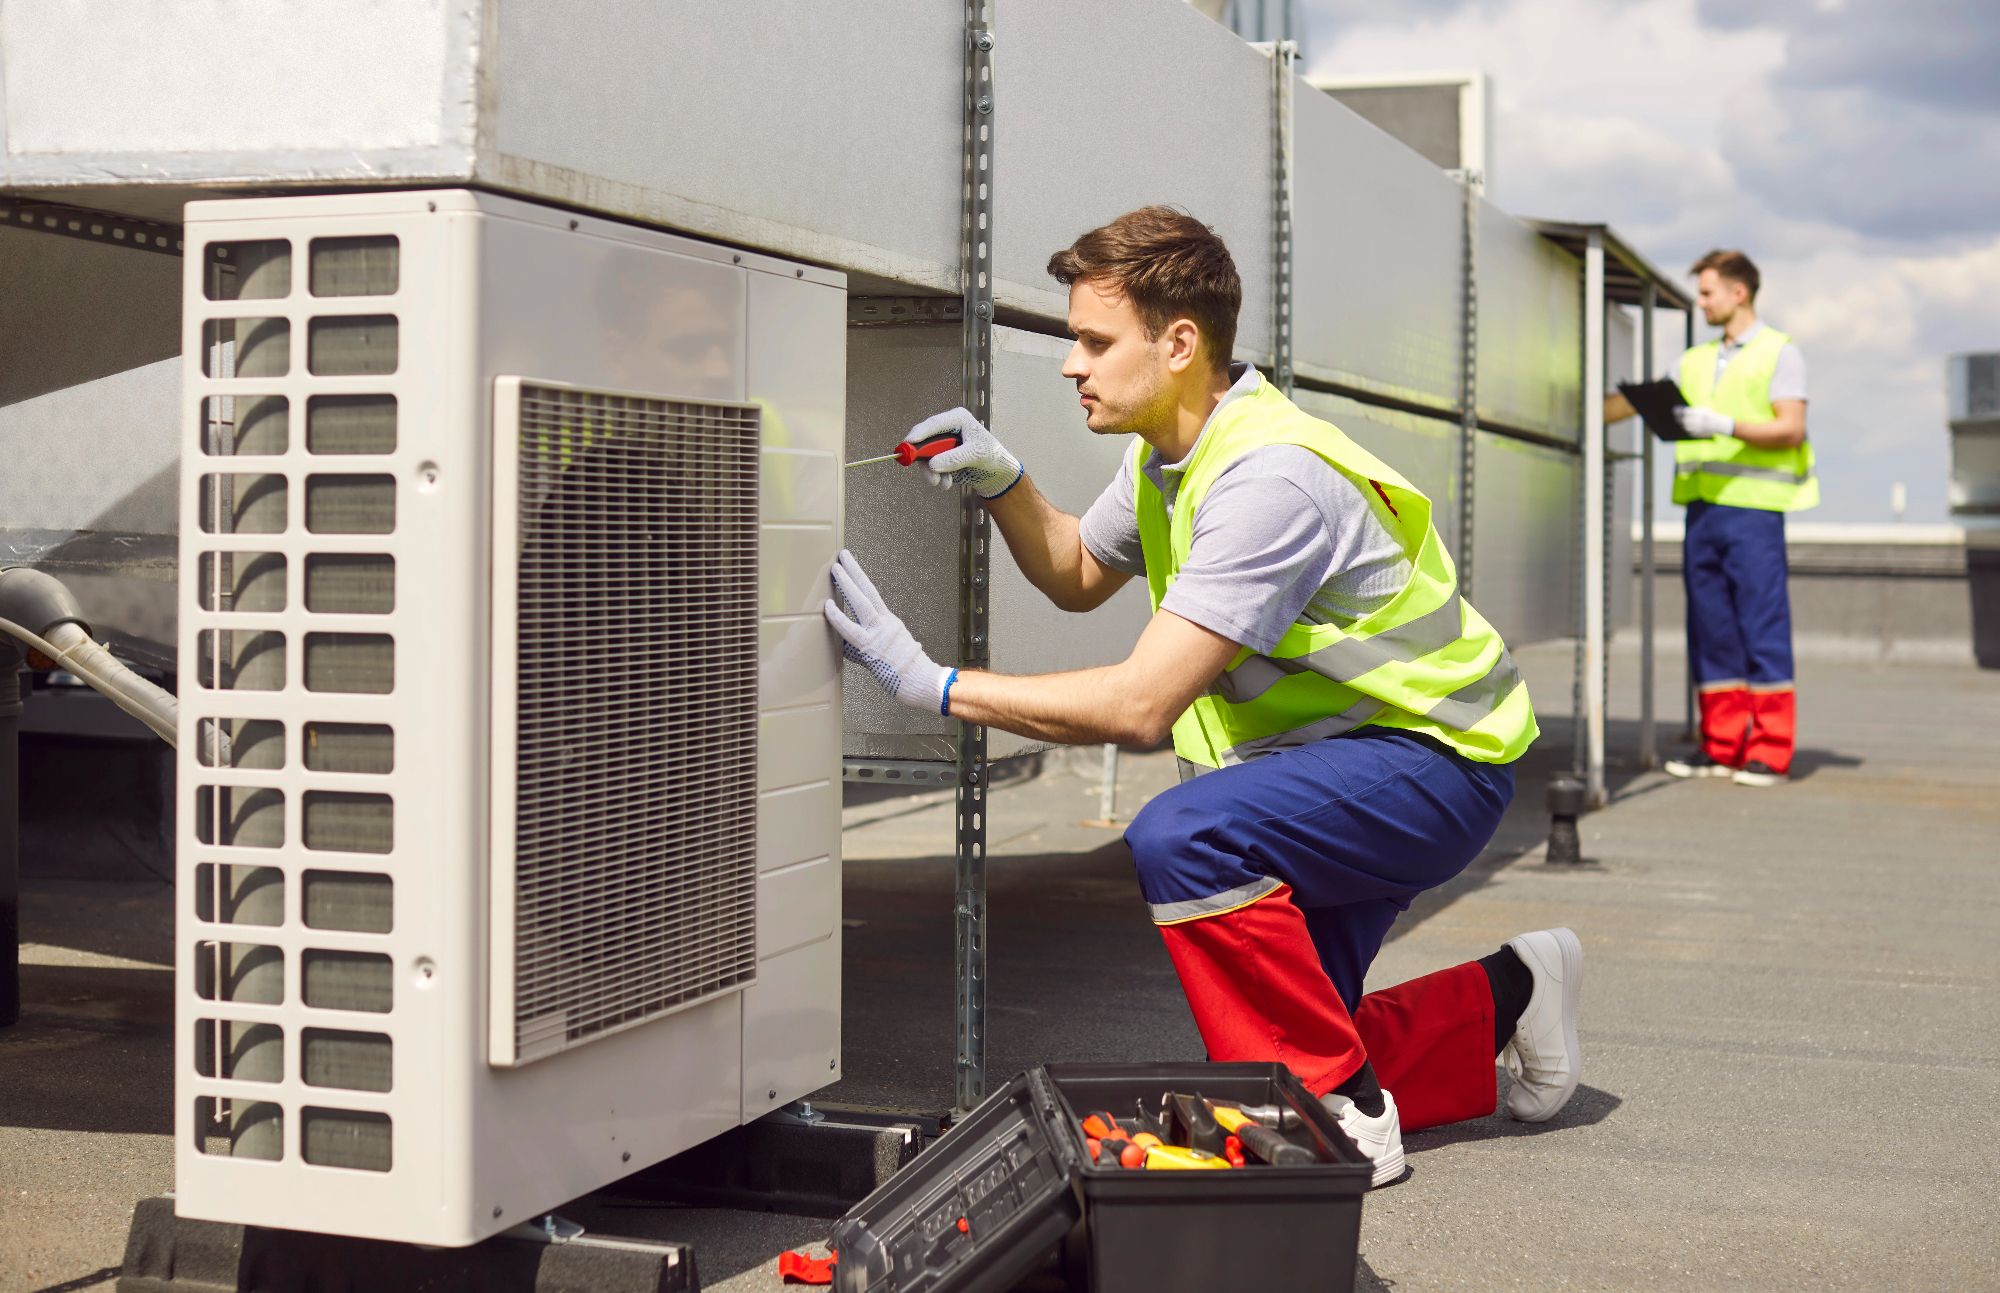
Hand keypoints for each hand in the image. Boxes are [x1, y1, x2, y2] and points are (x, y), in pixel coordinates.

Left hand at [823, 550, 953, 714]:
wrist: (922, 681)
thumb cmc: (909, 671)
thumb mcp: (891, 650)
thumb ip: (868, 644)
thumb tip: (848, 645)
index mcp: (890, 622)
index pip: (872, 594)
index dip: (861, 578)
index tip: (851, 565)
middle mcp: (884, 623)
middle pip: (868, 590)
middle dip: (854, 571)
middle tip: (843, 555)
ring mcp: (878, 633)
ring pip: (861, 603)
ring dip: (847, 584)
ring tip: (836, 569)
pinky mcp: (870, 647)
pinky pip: (851, 630)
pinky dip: (838, 617)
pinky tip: (828, 607)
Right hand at [905, 408, 1023, 497]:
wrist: (997, 473)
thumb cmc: (992, 455)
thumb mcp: (975, 454)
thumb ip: (954, 458)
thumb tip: (932, 463)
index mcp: (957, 419)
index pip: (934, 424)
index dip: (920, 433)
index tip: (909, 443)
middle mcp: (947, 429)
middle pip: (925, 439)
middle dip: (924, 457)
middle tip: (925, 468)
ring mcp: (943, 444)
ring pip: (925, 456)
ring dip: (931, 471)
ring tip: (941, 482)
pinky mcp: (941, 457)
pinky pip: (930, 467)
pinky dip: (936, 476)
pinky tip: (946, 482)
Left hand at [1675, 405, 1734, 437]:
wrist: (1718, 425)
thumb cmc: (1708, 415)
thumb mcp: (1703, 410)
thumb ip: (1693, 410)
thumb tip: (1681, 410)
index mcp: (1700, 413)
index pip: (1687, 412)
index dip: (1679, 411)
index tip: (1673, 409)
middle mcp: (1699, 421)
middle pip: (1685, 420)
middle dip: (1679, 418)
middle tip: (1674, 416)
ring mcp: (1698, 429)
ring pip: (1685, 426)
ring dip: (1681, 423)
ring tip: (1677, 420)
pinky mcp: (1697, 434)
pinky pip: (1688, 431)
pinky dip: (1685, 428)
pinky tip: (1683, 425)